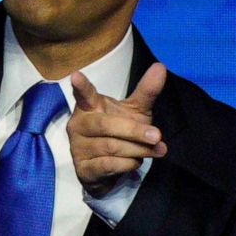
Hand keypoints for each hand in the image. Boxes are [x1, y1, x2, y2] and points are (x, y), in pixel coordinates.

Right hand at [68, 62, 167, 197]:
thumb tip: (160, 67)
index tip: (75, 75)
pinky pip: (108, 165)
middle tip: (157, 136)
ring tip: (153, 151)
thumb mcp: (136, 111)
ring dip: (137, 150)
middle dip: (135, 131)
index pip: (84, 94)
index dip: (81, 86)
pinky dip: (127, 164)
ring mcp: (78, 147)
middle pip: (107, 125)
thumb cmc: (121, 132)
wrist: (109, 168)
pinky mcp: (83, 168)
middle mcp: (79, 124)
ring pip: (111, 147)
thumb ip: (146, 91)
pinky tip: (135, 162)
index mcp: (90, 106)